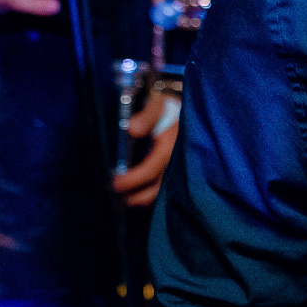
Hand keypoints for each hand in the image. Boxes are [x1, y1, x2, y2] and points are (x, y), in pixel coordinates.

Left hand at [110, 89, 178, 208]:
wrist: (189, 112)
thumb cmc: (168, 109)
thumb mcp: (158, 107)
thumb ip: (146, 117)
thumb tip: (132, 129)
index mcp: (172, 144)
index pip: (152, 167)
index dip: (134, 178)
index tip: (116, 183)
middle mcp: (179, 159)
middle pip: (160, 185)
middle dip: (140, 195)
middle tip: (120, 198)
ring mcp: (183, 167)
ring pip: (165, 189)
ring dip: (147, 197)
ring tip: (129, 200)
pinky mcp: (183, 171)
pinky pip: (170, 188)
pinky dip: (155, 193)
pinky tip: (142, 195)